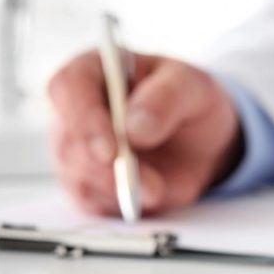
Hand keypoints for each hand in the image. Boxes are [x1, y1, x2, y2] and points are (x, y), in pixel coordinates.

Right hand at [47, 52, 242, 214]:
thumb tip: (133, 127)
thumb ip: (166, 98)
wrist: (204, 139)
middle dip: (106, 167)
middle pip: (69, 141)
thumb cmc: (190, 100)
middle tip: (147, 184)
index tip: (111, 149)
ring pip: (78, 175)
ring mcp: (78, 149)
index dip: (85, 119)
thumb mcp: (192, 86)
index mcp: (94, 70)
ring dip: (118, 187)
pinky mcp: (89, 183)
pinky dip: (120, 202)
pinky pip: (93, 200)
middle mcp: (76, 110)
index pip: (69, 88)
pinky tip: (149, 196)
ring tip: (157, 190)